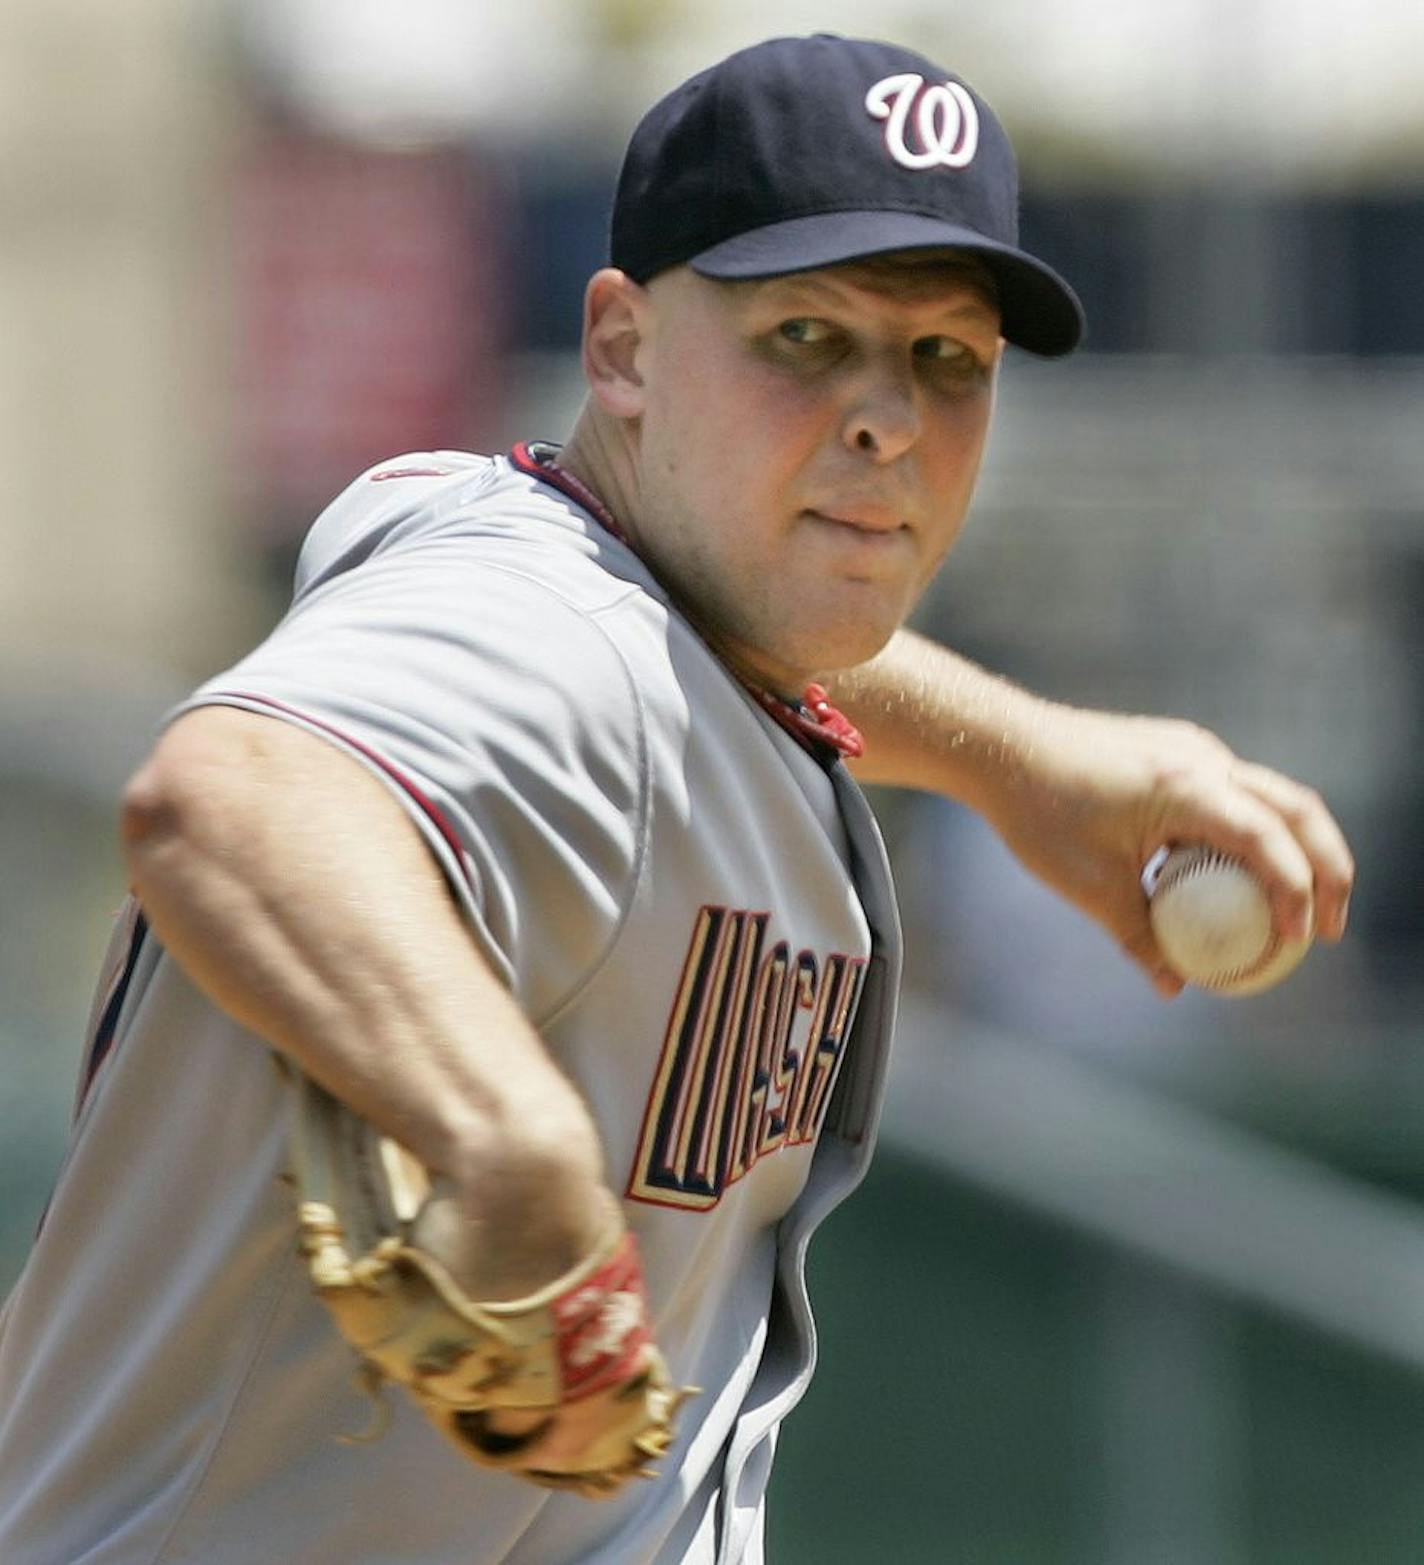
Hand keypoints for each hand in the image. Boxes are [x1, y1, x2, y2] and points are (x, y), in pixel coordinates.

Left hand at [979, 703, 1354, 995]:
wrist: (1001, 744)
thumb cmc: (1039, 811)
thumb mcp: (1088, 886)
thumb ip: (1138, 936)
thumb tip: (1175, 987)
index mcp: (1187, 788)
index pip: (1268, 840)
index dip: (1296, 892)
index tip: (1298, 941)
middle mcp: (1203, 758)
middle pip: (1297, 810)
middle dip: (1328, 869)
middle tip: (1330, 928)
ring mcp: (1193, 748)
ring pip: (1271, 796)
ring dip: (1294, 848)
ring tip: (1297, 907)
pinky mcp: (1179, 750)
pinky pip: (1234, 791)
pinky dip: (1254, 831)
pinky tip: (1236, 874)